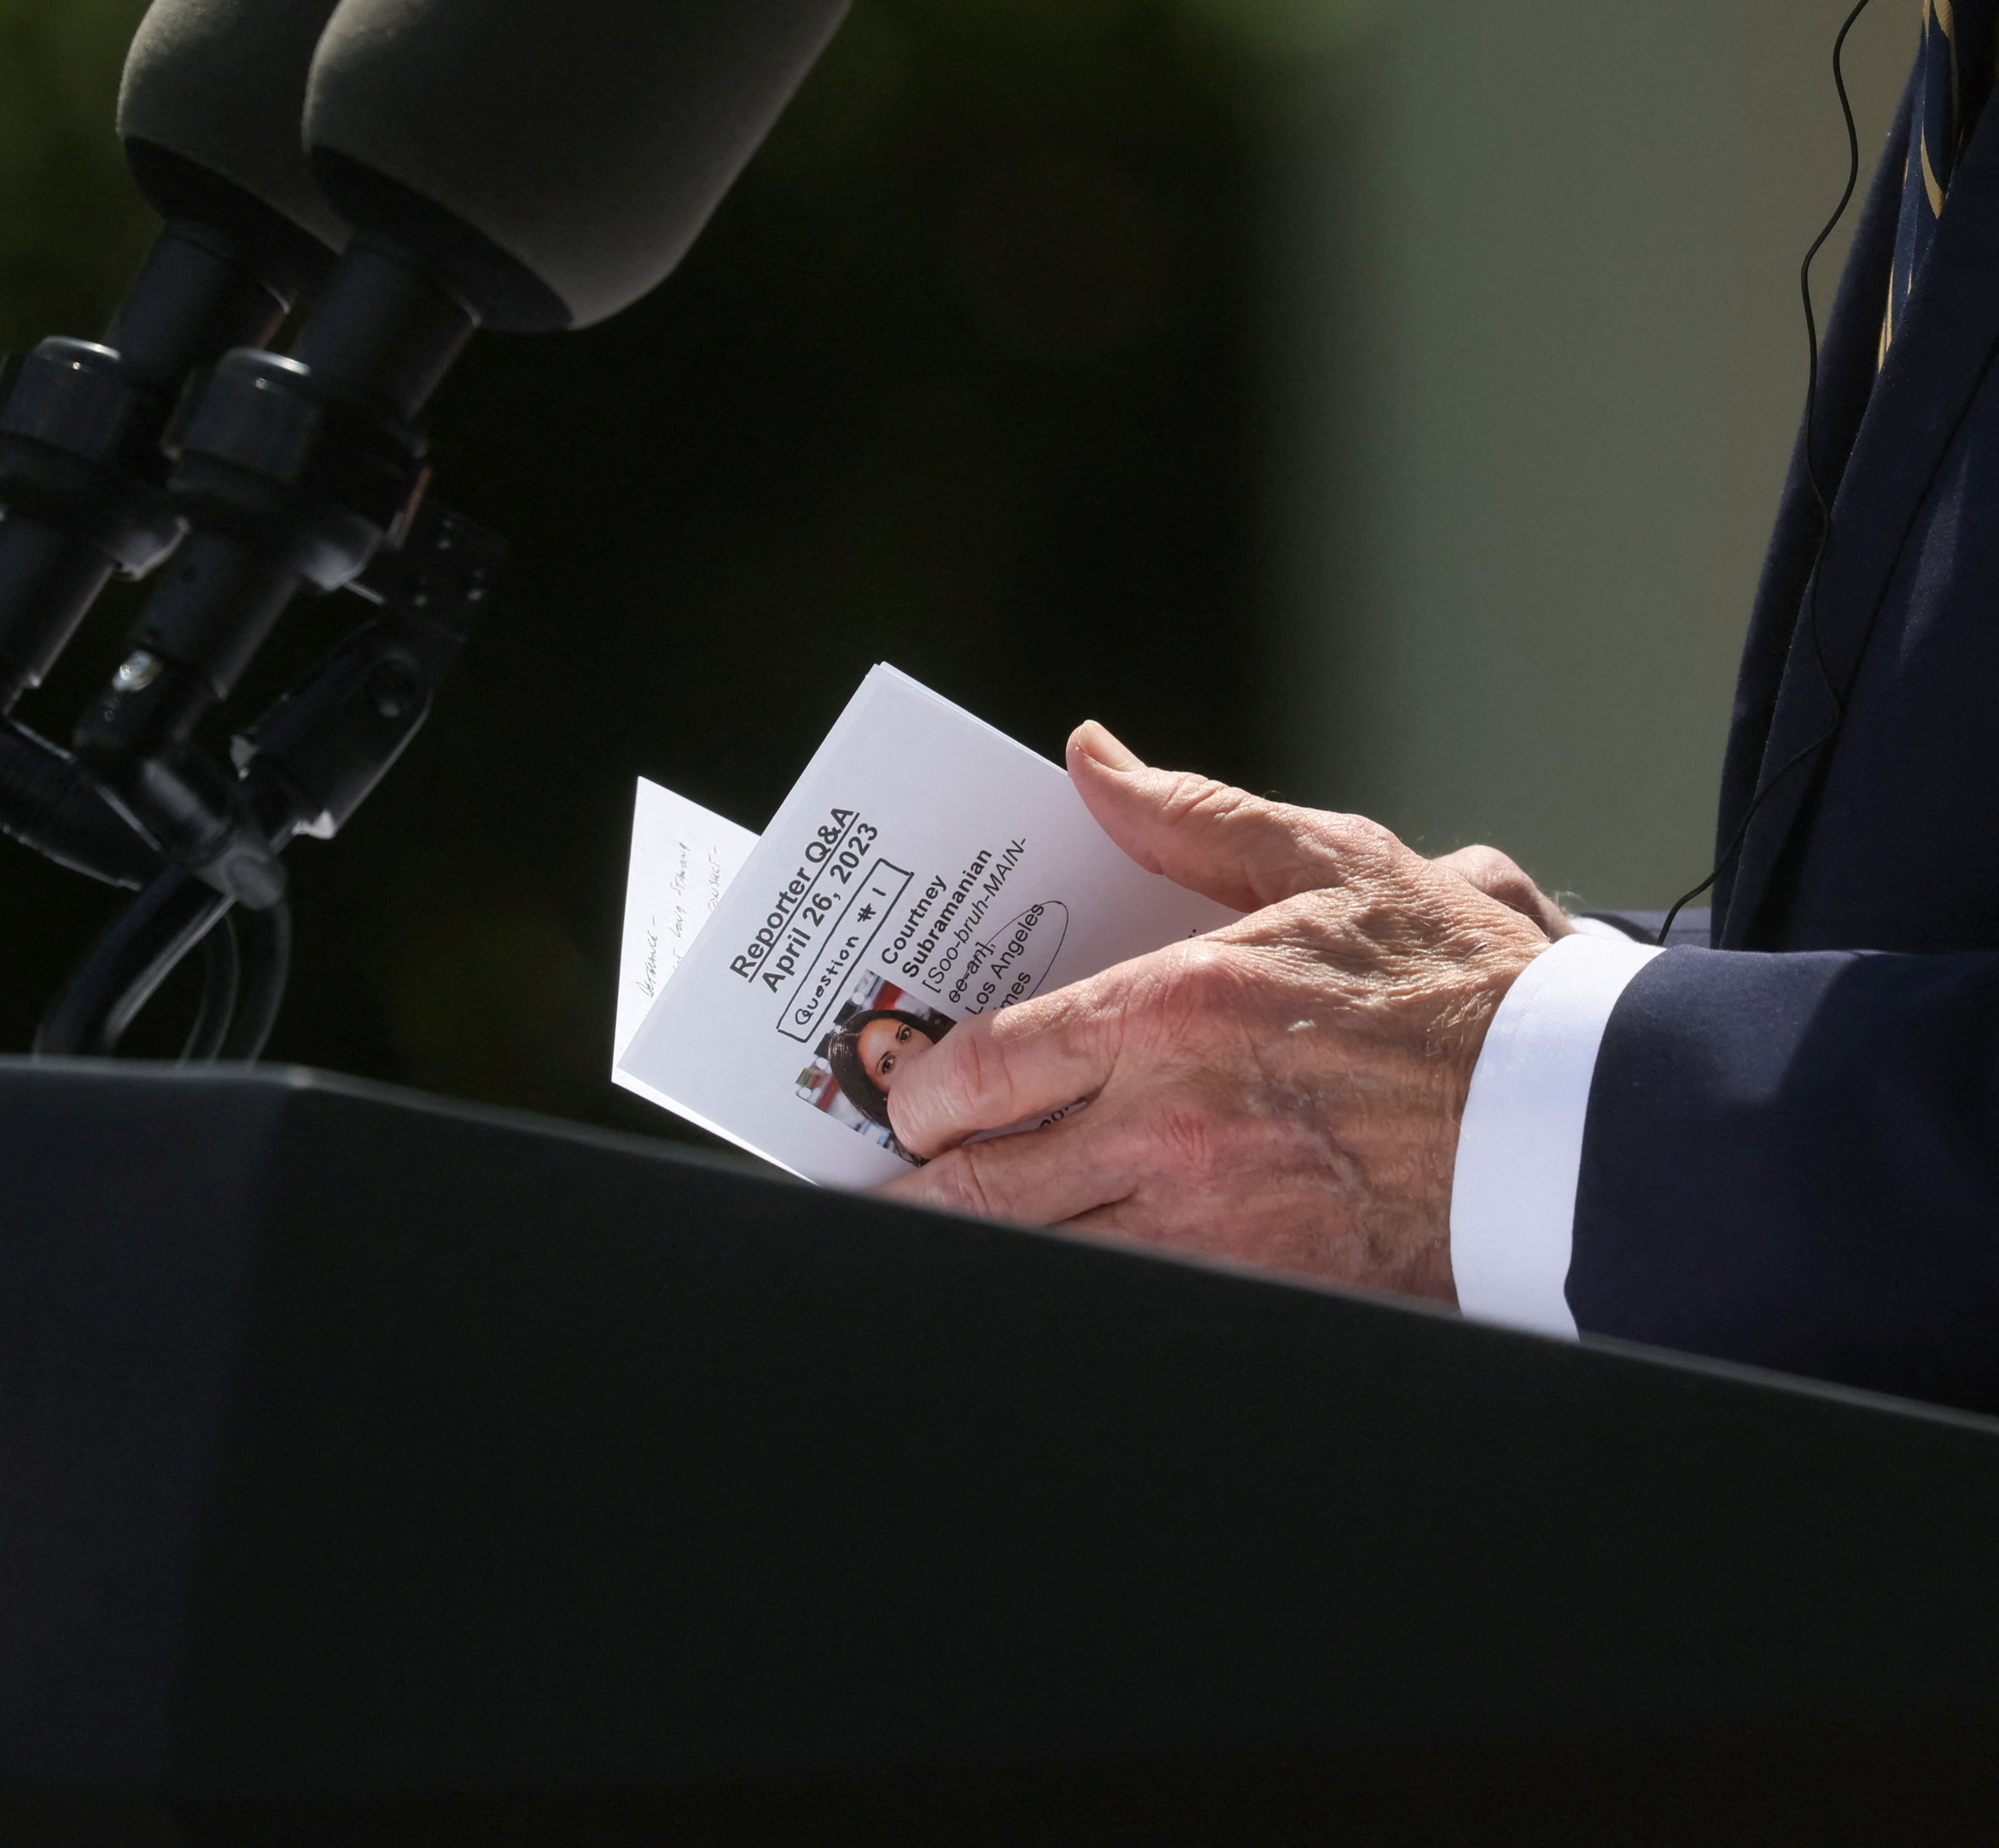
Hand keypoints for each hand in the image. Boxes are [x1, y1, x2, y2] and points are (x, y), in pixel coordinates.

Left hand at [875, 723, 1565, 1302]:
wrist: (1589, 1119)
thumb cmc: (1466, 987)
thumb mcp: (1334, 864)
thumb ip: (1190, 818)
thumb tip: (1087, 759)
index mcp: (1178, 1011)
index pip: (991, 1064)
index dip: (924, 1090)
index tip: (909, 1096)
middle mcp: (1176, 1126)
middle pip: (988, 1184)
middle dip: (919, 1187)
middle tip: (891, 1181)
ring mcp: (1216, 1225)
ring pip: (1043, 1258)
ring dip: (984, 1247)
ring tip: (949, 1234)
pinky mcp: (1264, 1291)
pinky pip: (1132, 1301)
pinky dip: (1081, 1290)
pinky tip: (1063, 1274)